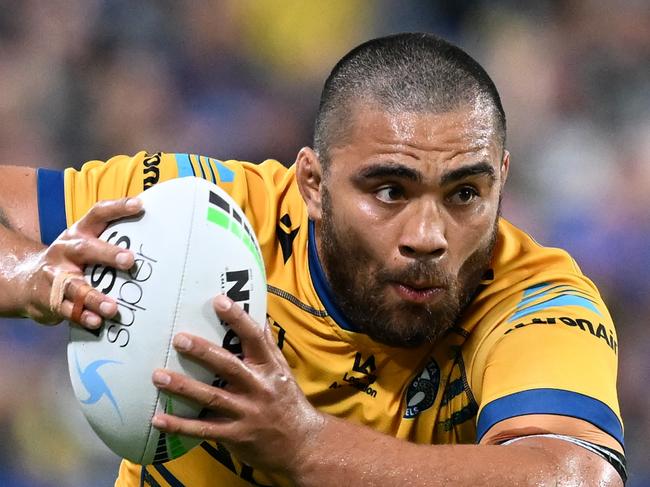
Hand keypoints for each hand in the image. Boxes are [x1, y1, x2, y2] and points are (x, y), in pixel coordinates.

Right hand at [22, 197, 142, 327]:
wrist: (25, 281)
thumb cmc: (71, 261)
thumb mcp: (85, 244)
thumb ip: (111, 241)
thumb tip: (155, 240)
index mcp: (78, 233)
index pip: (97, 214)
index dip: (117, 208)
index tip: (139, 205)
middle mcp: (66, 250)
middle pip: (85, 249)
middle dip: (107, 254)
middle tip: (130, 260)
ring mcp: (54, 275)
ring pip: (75, 286)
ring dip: (95, 297)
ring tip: (113, 307)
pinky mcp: (49, 298)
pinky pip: (67, 309)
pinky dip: (82, 316)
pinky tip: (96, 322)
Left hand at [151, 295, 324, 475]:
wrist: (303, 444)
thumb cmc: (288, 401)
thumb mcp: (282, 371)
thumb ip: (267, 346)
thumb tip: (257, 316)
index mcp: (269, 368)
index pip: (254, 338)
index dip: (237, 318)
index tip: (219, 300)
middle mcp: (258, 387)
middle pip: (227, 366)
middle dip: (202, 352)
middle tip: (178, 339)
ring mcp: (246, 413)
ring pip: (211, 397)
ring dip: (183, 387)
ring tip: (158, 376)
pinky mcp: (236, 436)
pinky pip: (204, 430)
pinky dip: (180, 425)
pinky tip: (158, 419)